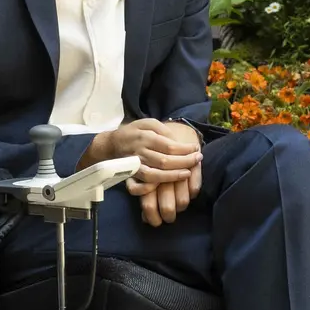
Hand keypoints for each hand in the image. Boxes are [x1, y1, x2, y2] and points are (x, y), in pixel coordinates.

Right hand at [81, 119, 201, 189]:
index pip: (169, 146)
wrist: (111, 144)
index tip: (196, 149)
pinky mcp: (130, 175)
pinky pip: (141, 185)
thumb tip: (177, 141)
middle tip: (198, 159)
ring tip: (187, 173)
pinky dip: (153, 187)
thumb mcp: (147, 123)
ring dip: (173, 176)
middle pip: (165, 161)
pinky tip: (167, 184)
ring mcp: (134, 165)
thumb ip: (163, 130)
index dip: (185, 150)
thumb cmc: (134, 132)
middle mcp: (139, 152)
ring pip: (155, 175)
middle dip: (184, 162)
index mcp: (145, 137)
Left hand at [135, 157, 203, 227]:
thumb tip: (144, 219)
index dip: (152, 217)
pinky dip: (193, 193)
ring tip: (180, 206)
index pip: (148, 205)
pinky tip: (190, 191)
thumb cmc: (154, 154)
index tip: (156, 221)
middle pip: (167, 208)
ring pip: (182, 202)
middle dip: (169, 216)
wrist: (175, 131)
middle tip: (170, 217)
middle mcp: (162, 177)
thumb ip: (142, 192)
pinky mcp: (194, 167)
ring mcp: (178, 174)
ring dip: (182, 207)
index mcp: (147, 177)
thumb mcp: (143, 170)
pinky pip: (195, 190)